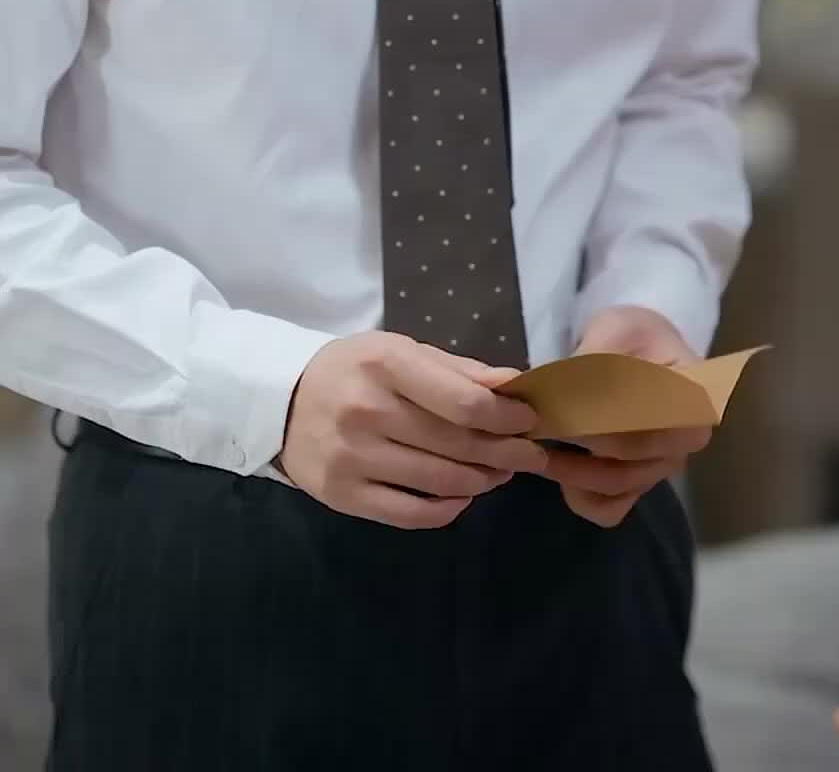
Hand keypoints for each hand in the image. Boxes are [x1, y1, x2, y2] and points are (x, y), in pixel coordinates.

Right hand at [280, 332, 546, 526]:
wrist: (280, 401)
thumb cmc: (354, 370)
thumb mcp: (401, 351)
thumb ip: (458, 370)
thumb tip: (515, 386)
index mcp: (386, 365)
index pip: (463, 402)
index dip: (506, 416)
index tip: (530, 420)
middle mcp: (367, 411)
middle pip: (457, 444)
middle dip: (506, 452)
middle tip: (531, 456)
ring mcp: (352, 458)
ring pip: (439, 481)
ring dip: (482, 480)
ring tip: (501, 473)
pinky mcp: (342, 496)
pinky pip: (410, 513)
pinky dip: (447, 507)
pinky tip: (463, 495)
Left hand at [545, 305, 710, 528]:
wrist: (640, 347)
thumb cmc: (633, 335)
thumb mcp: (615, 330)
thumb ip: (593, 360)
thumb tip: (559, 394)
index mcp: (692, 400)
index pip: (649, 422)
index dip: (604, 424)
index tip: (562, 415)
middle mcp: (684, 442)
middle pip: (630, 459)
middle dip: (578, 446)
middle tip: (533, 431)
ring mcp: (661, 466)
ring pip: (616, 487)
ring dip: (572, 473)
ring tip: (534, 449)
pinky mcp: (638, 483)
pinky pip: (610, 508)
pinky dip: (581, 497)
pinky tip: (558, 472)